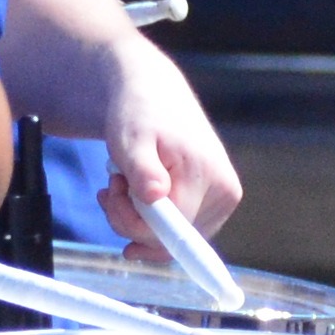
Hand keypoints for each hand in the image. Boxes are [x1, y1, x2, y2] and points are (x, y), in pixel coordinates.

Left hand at [95, 43, 242, 241]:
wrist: (155, 96)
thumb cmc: (140, 115)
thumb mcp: (132, 138)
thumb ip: (142, 169)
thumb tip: (155, 196)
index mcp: (210, 178)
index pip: (170, 231)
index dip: (132, 223)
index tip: (109, 195)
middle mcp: (226, 194)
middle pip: (170, 239)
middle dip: (129, 219)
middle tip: (111, 185)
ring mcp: (222, 201)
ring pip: (170, 237)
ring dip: (135, 218)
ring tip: (119, 183)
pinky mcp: (213, 204)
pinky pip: (176, 228)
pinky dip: (147, 218)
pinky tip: (131, 194)